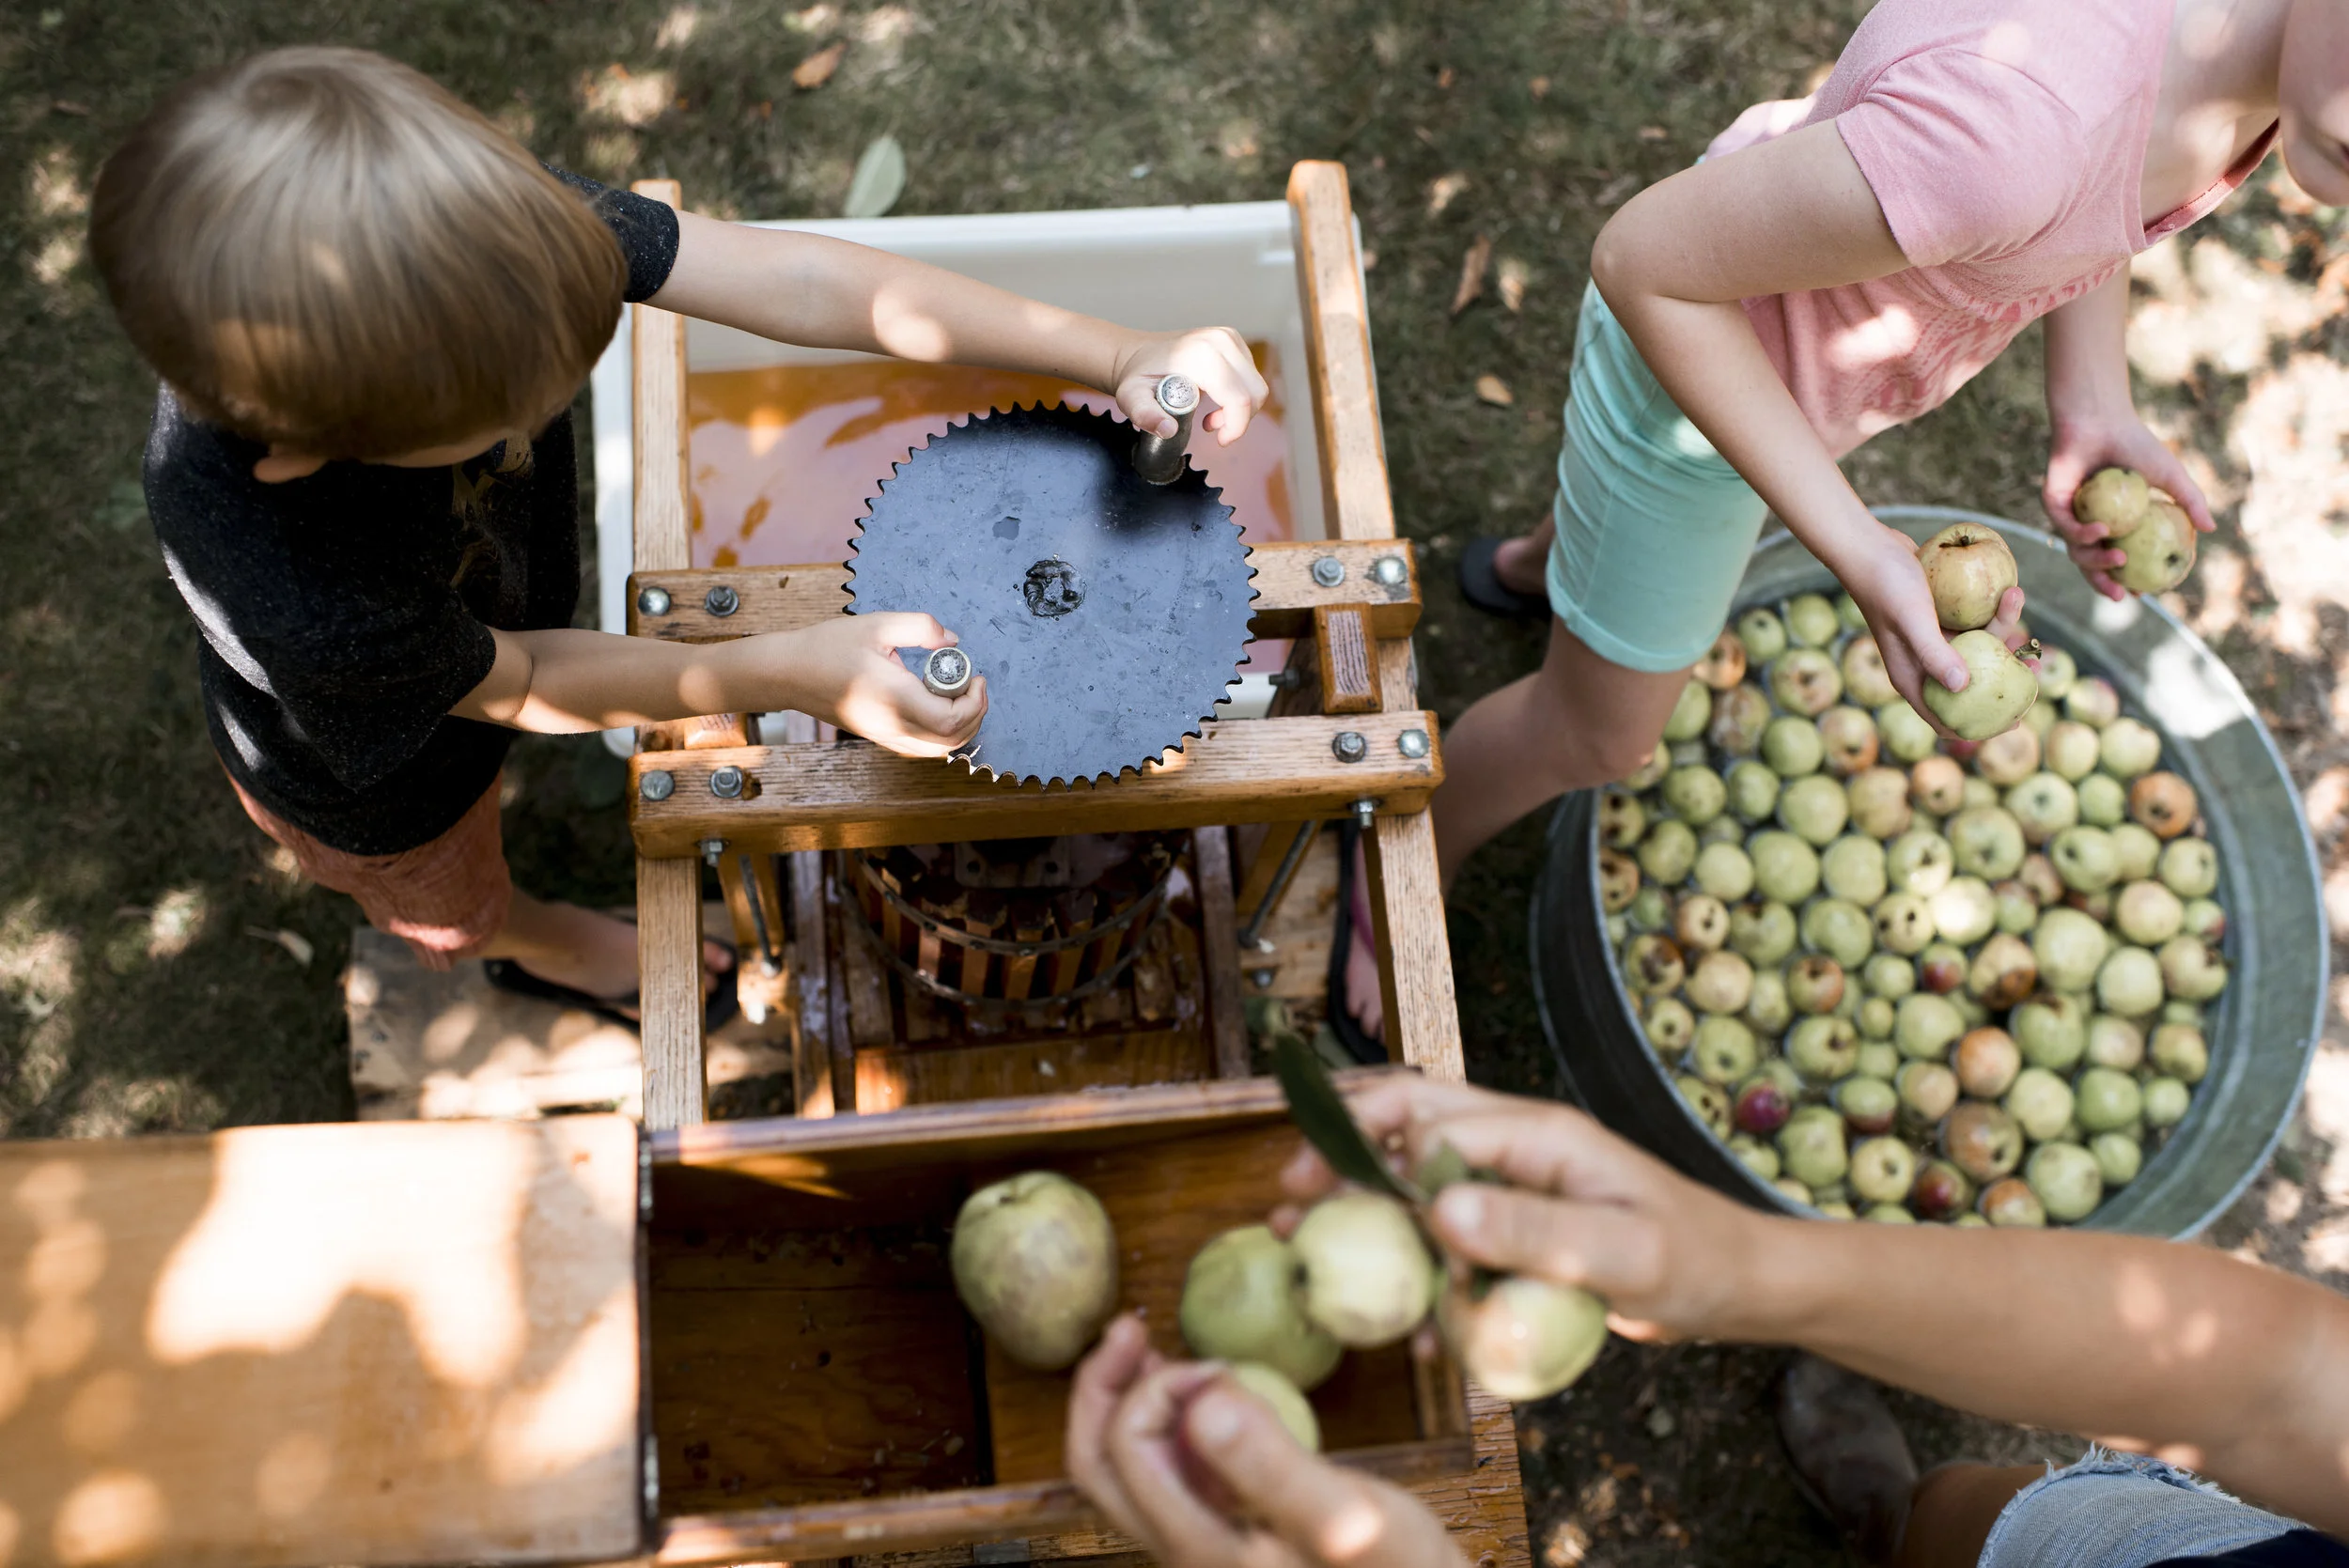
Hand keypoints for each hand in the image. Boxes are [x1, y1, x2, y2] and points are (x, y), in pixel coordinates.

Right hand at [776, 612, 984, 756]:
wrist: (790, 674)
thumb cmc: (828, 646)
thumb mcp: (877, 624)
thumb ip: (921, 627)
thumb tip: (952, 641)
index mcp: (893, 698)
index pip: (949, 721)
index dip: (974, 703)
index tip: (976, 676)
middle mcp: (891, 726)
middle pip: (951, 742)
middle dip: (974, 714)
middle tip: (973, 684)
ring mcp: (884, 737)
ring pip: (938, 750)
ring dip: (961, 726)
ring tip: (959, 693)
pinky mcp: (879, 738)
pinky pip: (921, 748)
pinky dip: (942, 734)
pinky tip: (938, 704)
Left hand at [1066, 1316, 1466, 1567]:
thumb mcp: (1353, 1520)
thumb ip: (1275, 1467)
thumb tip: (1204, 1400)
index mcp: (1202, 1550)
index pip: (1126, 1452)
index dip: (1154, 1390)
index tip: (1217, 1367)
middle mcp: (1185, 1552)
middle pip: (1099, 1466)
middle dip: (1104, 1388)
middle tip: (1130, 1326)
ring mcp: (1202, 1542)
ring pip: (1127, 1468)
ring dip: (1127, 1400)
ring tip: (1148, 1345)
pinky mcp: (1226, 1531)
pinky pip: (1167, 1470)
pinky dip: (1164, 1419)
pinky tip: (1199, 1391)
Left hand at [1109, 326, 1269, 444]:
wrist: (1136, 353)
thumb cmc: (1137, 376)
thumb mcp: (1132, 398)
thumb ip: (1146, 416)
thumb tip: (1168, 430)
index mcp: (1202, 354)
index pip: (1239, 398)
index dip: (1236, 426)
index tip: (1220, 440)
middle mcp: (1221, 341)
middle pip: (1254, 392)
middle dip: (1239, 419)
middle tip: (1211, 426)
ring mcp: (1229, 338)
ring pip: (1256, 386)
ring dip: (1239, 409)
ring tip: (1210, 415)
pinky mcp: (1233, 341)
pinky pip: (1250, 377)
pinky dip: (1239, 396)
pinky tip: (1215, 400)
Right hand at [1279, 1078, 1775, 1342]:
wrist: (1739, 1287)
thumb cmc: (1693, 1260)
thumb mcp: (1621, 1253)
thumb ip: (1533, 1231)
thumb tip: (1437, 1208)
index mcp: (1537, 1134)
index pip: (1425, 1117)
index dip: (1358, 1147)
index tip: (1305, 1188)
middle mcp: (1518, 1145)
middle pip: (1406, 1126)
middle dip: (1340, 1157)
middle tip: (1288, 1209)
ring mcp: (1516, 1182)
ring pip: (1418, 1177)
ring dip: (1367, 1212)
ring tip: (1313, 1255)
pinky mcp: (1519, 1224)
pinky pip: (1451, 1233)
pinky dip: (1419, 1267)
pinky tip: (1413, 1328)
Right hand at [1833, 524, 2024, 736]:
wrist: (1868, 547)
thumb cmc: (1885, 585)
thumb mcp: (1913, 620)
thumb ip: (1934, 654)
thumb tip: (1964, 688)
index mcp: (1911, 677)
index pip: (1945, 719)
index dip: (1978, 727)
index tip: (2014, 721)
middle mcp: (1923, 665)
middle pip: (1970, 687)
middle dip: (2003, 678)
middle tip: (2035, 666)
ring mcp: (1934, 642)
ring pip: (1978, 650)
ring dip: (2003, 629)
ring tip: (2017, 596)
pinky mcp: (1940, 620)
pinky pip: (1974, 625)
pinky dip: (1992, 613)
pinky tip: (2008, 591)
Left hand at [2042, 414, 2214, 601]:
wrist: (2102, 419)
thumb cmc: (2136, 444)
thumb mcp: (2171, 476)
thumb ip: (2189, 501)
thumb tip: (2211, 529)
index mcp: (2113, 521)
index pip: (2116, 558)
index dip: (2126, 580)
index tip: (2141, 594)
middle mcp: (2088, 522)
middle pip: (2091, 564)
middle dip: (2104, 584)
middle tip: (2122, 594)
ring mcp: (2068, 514)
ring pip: (2077, 550)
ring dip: (2097, 561)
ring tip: (2119, 559)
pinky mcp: (2051, 502)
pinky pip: (2065, 527)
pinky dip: (2083, 533)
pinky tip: (2103, 531)